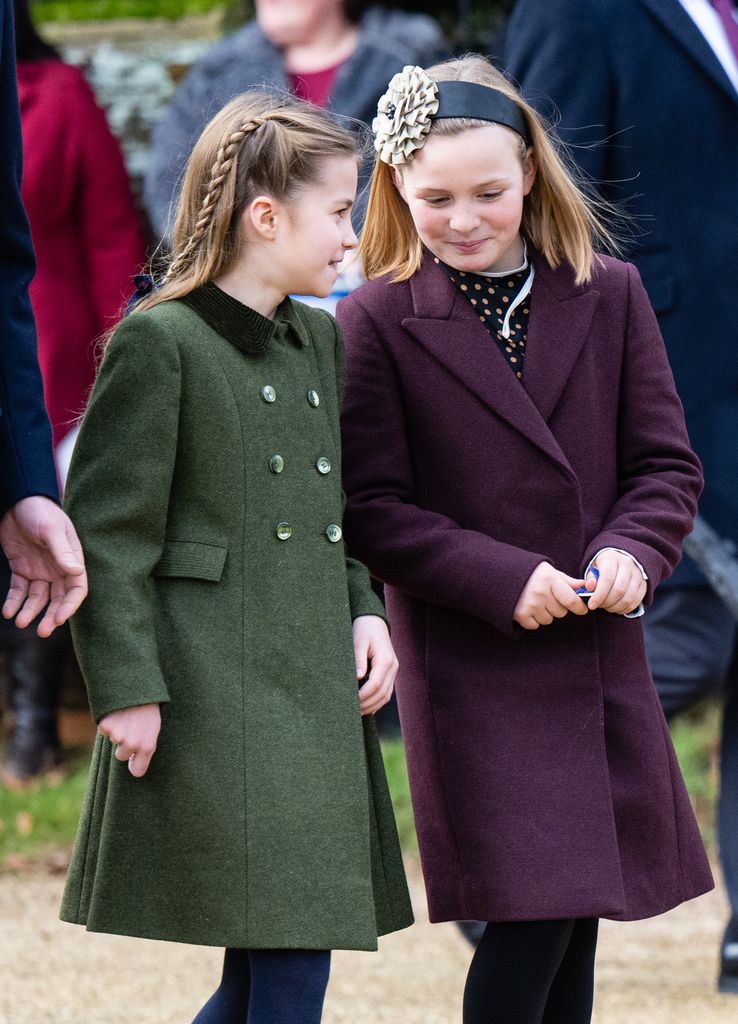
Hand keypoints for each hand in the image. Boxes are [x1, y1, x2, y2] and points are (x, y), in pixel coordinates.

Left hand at [0, 496, 87, 635]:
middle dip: (51, 616)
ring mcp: (40, 570)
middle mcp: (58, 568)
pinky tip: (7, 611)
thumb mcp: (51, 529)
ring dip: (30, 611)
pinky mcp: (22, 569)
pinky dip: (14, 601)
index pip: (76, 588)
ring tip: (19, 621)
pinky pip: (19, 590)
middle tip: (42, 632)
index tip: (59, 619)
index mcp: (72, 559)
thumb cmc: (40, 511)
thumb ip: (62, 551)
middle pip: (58, 598)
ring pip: (38, 598)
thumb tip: (77, 572)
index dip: (69, 605)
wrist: (16, 501)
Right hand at [98, 704, 160, 777]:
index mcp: (147, 746)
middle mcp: (132, 744)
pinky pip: (104, 729)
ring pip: (113, 740)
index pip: (138, 771)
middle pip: (121, 755)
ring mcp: (118, 736)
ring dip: (117, 731)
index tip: (133, 761)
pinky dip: (108, 722)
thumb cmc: (148, 708)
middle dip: (123, 744)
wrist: (138, 687)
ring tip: (127, 716)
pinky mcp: (105, 727)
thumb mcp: (153, 728)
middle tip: (132, 727)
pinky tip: (117, 712)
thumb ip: (145, 746)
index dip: (134, 766)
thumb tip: (134, 766)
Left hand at [353, 614, 398, 715]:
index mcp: (385, 660)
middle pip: (382, 694)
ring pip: (386, 695)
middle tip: (350, 710)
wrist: (374, 621)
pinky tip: (366, 707)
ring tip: (356, 712)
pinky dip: (377, 701)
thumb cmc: (364, 629)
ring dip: (372, 706)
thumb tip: (358, 678)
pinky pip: (386, 691)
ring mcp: (393, 671)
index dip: (363, 696)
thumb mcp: (358, 641)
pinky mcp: (390, 673)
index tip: (350, 701)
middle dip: (367, 704)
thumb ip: (358, 659)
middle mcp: (393, 667)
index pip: (375, 684)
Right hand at [513, 561, 588, 629]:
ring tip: (536, 602)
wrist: (501, 574)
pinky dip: (533, 619)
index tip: (582, 609)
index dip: (579, 607)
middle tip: (548, 598)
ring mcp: (530, 604)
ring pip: (549, 619)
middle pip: (561, 612)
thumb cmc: (530, 573)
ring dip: (545, 613)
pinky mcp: (520, 614)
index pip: (571, 599)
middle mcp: (541, 593)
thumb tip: (586, 586)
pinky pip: (535, 625)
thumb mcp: (549, 571)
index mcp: (550, 580)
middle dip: (558, 607)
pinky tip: (528, 608)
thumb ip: (567, 581)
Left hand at [586, 549, 646, 614]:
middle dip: (607, 602)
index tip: (591, 605)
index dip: (599, 595)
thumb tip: (589, 587)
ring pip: (628, 597)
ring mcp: (638, 574)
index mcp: (611, 558)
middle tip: (599, 606)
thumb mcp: (593, 567)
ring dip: (616, 607)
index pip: (607, 579)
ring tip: (607, 607)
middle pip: (619, 589)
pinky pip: (636, 600)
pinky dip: (626, 608)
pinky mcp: (644, 583)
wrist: (620, 558)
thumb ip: (590, 578)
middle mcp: (627, 564)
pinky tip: (617, 608)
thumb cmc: (603, 566)